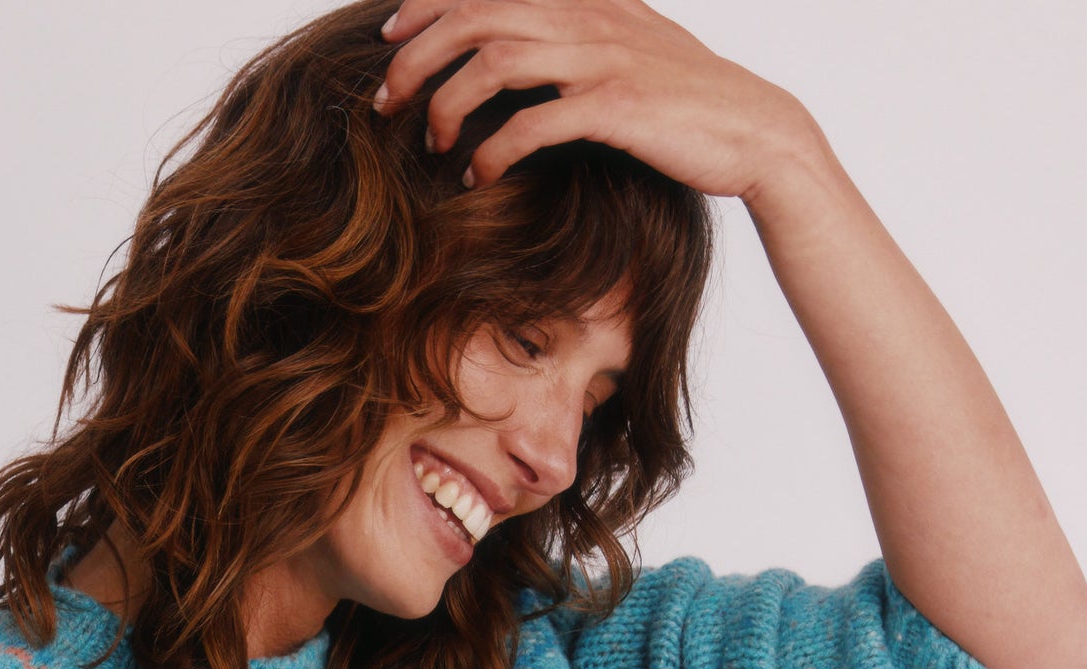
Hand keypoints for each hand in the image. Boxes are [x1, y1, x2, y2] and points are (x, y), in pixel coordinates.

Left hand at [373, 0, 816, 202]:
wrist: (753, 130)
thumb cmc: (681, 104)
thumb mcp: (623, 50)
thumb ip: (570, 38)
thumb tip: (516, 47)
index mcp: (584, 0)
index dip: (427, 6)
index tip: (389, 40)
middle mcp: (587, 16)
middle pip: (475, 17)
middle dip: (417, 59)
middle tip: (387, 101)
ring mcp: (602, 57)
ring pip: (494, 62)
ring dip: (448, 105)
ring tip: (433, 144)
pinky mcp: (615, 105)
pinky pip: (531, 123)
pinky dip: (492, 152)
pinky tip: (476, 178)